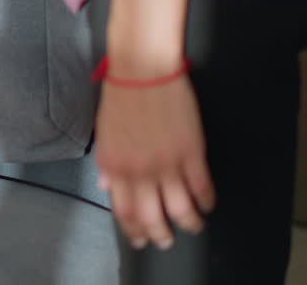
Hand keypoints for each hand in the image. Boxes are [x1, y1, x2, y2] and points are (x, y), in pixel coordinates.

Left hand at [94, 75, 215, 250]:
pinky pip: (202, 188)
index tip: (140, 239)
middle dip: (160, 235)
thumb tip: (106, 185)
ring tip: (193, 226)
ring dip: (189, 223)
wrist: (142, 70)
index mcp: (115, 166)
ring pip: (181, 209)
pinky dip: (206, 201)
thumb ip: (107, 163)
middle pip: (152, 217)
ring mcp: (167, 164)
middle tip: (166, 241)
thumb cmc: (120, 97)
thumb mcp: (104, 133)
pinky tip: (207, 203)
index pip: (123, 210)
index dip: (133, 229)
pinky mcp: (191, 153)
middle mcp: (139, 171)